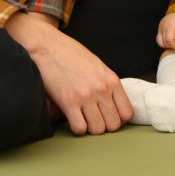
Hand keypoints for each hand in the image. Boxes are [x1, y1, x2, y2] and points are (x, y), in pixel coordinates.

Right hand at [5, 11, 131, 135]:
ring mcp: (85, 96)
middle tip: (94, 119)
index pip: (127, 113)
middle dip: (104, 126)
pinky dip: (77, 128)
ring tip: (83, 119)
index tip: (109, 117)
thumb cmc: (71, 55)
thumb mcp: (98, 66)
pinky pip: (79, 128)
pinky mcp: (68, 102)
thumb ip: (107, 84)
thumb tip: (113, 104)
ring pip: (98, 130)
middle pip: (114, 125)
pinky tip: (73, 118)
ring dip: (90, 128)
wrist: (47, 46)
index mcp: (111, 80)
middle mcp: (101, 89)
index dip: (118, 119)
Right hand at [155, 12, 174, 49]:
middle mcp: (163, 26)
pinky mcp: (158, 32)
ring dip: (170, 45)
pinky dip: (166, 44)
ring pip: (162, 43)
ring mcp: (159, 29)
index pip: (169, 40)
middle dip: (173, 45)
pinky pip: (160, 42)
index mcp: (170, 24)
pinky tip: (172, 41)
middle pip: (165, 42)